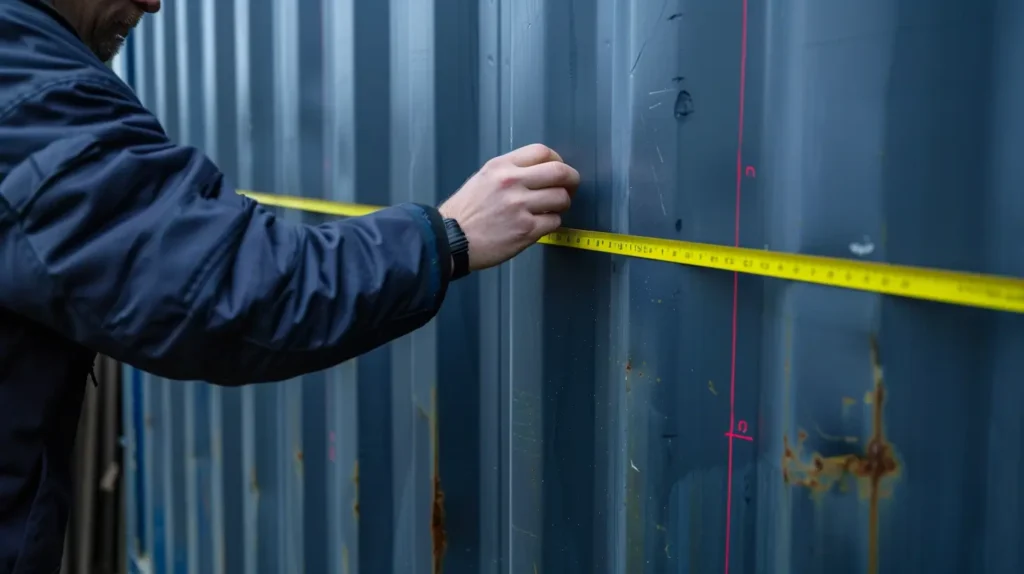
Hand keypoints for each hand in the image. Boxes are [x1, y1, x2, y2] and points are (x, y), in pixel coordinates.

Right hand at [439, 143, 579, 271]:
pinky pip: (554, 221)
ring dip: (561, 205)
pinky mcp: (526, 230)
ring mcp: (520, 207)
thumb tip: (541, 172)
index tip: (559, 171)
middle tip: (570, 188)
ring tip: (551, 210)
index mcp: (501, 166)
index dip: (558, 160)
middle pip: (559, 172)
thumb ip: (511, 171)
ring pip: (561, 198)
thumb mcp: (483, 178)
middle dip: (571, 180)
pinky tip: (539, 225)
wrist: (451, 240)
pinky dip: (551, 223)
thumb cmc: (465, 212)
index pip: (542, 152)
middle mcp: (511, 183)